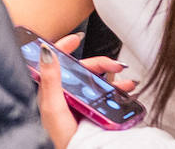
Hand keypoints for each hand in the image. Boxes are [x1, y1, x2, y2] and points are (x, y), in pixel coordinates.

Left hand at [38, 33, 138, 147]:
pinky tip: (128, 95)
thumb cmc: (57, 135)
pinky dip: (119, 95)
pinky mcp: (92, 113)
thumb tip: (46, 50)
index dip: (65, 47)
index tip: (75, 38)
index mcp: (53, 88)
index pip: (57, 61)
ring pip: (98, 84)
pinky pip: (106, 99)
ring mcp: (80, 103)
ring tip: (128, 82)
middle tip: (116, 65)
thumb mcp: (52, 104)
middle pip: (84, 71)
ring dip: (114, 80)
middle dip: (101, 64)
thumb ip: (50, 78)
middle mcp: (66, 94)